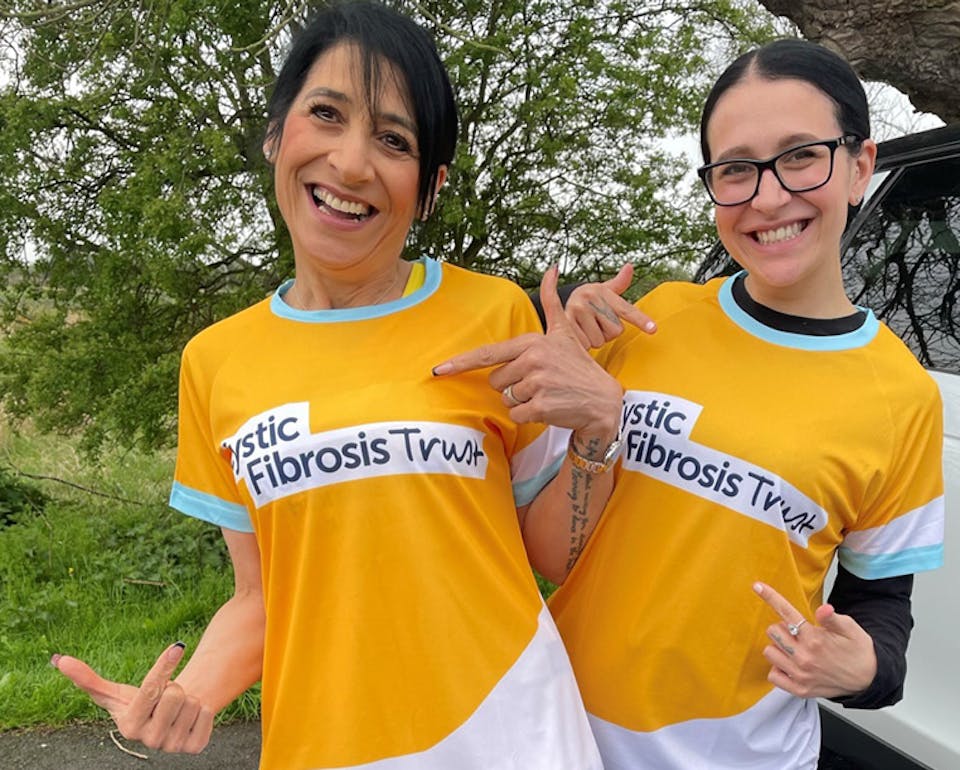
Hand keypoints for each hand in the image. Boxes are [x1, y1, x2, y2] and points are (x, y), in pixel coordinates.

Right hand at [52, 642, 214, 753]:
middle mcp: (150, 741)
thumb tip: (59, 660)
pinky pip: (208, 713)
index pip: (151, 689)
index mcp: (128, 726)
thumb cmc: (140, 702)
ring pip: (193, 702)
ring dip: (189, 698)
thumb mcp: (115, 692)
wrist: (169, 719)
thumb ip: (88, 679)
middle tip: (166, 696)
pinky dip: (203, 709)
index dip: (163, 665)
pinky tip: (189, 718)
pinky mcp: (195, 747)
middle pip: (175, 694)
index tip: (177, 646)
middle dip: (174, 687)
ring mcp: (174, 747)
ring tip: (176, 707)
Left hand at [433, 265, 622, 441]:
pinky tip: (549, 408)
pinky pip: (517, 416)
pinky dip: (530, 416)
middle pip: (496, 382)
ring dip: (522, 402)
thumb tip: (552, 268)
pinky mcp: (541, 406)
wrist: (602, 400)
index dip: (460, 362)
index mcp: (532, 342)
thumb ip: (552, 302)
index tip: (439, 370)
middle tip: (539, 383)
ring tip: (547, 394)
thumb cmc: (578, 367)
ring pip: (506, 400)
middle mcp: (533, 360)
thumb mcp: (565, 332)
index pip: (488, 354)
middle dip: (512, 387)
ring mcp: (537, 383)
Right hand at [564, 263, 656, 347]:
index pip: (626, 309)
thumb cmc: (588, 301)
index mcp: (603, 292)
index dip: (640, 320)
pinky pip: (587, 344)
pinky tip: (577, 334)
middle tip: (595, 323)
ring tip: (585, 328)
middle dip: (607, 332)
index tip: (653, 329)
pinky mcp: (567, 324)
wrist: (557, 305)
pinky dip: (584, 344)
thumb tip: (629, 266)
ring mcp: (577, 310)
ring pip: (600, 340)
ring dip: (594, 339)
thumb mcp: (603, 291)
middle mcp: (590, 298)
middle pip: (615, 330)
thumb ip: (619, 283)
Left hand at [753, 581, 876, 699]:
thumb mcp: (850, 628)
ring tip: (795, 648)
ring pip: (770, 652)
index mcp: (815, 639)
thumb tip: (823, 609)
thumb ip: (832, 618)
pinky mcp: (800, 689)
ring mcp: (801, 675)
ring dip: (778, 647)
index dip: (770, 597)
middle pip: (773, 631)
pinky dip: (778, 669)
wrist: (869, 679)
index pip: (787, 613)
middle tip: (797, 632)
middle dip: (782, 628)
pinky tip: (791, 664)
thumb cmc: (858, 651)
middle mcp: (805, 658)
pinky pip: (773, 675)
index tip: (757, 586)